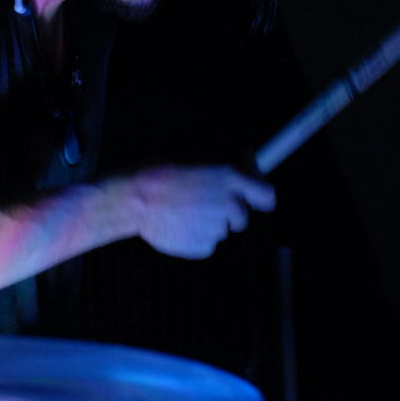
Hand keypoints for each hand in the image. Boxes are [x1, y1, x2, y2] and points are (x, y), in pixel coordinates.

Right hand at [132, 164, 275, 258]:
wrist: (133, 198)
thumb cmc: (160, 170)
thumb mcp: (195, 153)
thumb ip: (228, 160)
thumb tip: (249, 161)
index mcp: (230, 178)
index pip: (266, 196)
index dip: (261, 199)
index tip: (254, 201)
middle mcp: (228, 205)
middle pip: (242, 218)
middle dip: (228, 214)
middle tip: (203, 204)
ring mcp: (215, 228)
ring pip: (221, 230)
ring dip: (207, 224)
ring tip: (181, 212)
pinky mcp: (201, 247)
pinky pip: (205, 245)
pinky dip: (194, 238)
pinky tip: (176, 225)